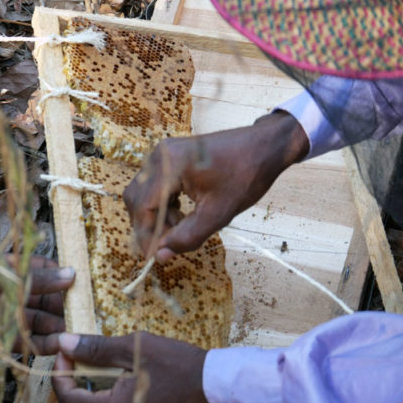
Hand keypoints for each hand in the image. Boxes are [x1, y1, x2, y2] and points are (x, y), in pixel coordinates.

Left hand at [0, 256, 73, 359]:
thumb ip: (35, 280)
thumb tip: (71, 275)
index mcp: (8, 269)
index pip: (43, 270)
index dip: (62, 275)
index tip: (82, 281)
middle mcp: (11, 292)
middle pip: (46, 297)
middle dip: (65, 303)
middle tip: (86, 310)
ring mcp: (8, 317)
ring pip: (41, 321)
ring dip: (59, 325)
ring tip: (79, 329)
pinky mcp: (4, 341)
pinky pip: (31, 342)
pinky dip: (47, 344)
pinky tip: (63, 344)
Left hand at [47, 332, 217, 402]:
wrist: (218, 385)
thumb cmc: (178, 365)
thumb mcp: (133, 348)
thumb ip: (95, 348)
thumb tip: (63, 342)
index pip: (69, 401)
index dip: (60, 376)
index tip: (63, 353)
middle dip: (80, 378)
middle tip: (84, 352)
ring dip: (100, 386)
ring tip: (110, 361)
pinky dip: (118, 395)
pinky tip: (130, 376)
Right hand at [123, 111, 308, 260]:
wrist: (265, 146)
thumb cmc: (246, 176)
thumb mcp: (218, 213)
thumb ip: (187, 236)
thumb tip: (160, 255)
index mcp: (169, 165)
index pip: (143, 206)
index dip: (145, 234)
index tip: (154, 256)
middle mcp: (159, 156)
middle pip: (137, 198)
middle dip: (148, 224)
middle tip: (169, 242)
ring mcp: (163, 154)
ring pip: (143, 192)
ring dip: (156, 215)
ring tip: (180, 226)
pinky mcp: (169, 156)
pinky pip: (154, 184)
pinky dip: (162, 203)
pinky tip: (181, 212)